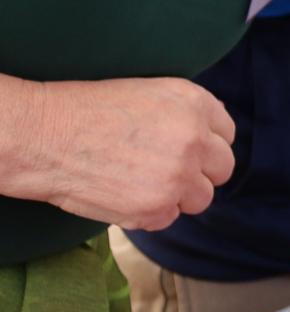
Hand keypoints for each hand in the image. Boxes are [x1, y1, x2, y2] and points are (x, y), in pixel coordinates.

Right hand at [4, 77, 235, 230]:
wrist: (41, 135)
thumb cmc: (85, 111)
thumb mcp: (147, 93)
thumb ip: (186, 114)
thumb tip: (212, 136)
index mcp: (194, 104)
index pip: (226, 133)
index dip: (205, 143)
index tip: (185, 148)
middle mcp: (195, 139)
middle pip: (223, 169)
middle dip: (199, 172)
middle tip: (164, 169)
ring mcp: (179, 176)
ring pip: (200, 198)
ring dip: (177, 195)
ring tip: (139, 181)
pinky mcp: (158, 208)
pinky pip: (169, 218)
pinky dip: (149, 212)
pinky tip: (121, 193)